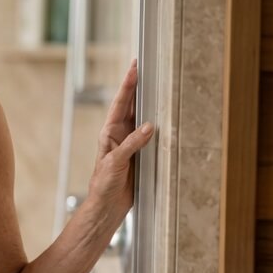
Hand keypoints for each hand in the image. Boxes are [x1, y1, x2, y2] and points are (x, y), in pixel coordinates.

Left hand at [87, 58, 154, 218]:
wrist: (107, 206)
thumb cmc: (104, 184)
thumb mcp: (116, 162)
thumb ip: (132, 144)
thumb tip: (150, 126)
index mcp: (109, 132)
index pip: (120, 103)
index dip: (128, 84)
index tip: (135, 66)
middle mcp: (120, 134)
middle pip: (131, 105)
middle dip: (139, 86)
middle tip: (147, 67)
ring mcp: (131, 143)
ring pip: (142, 118)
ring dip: (150, 103)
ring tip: (159, 85)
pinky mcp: (140, 154)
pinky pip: (152, 135)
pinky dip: (160, 124)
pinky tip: (168, 117)